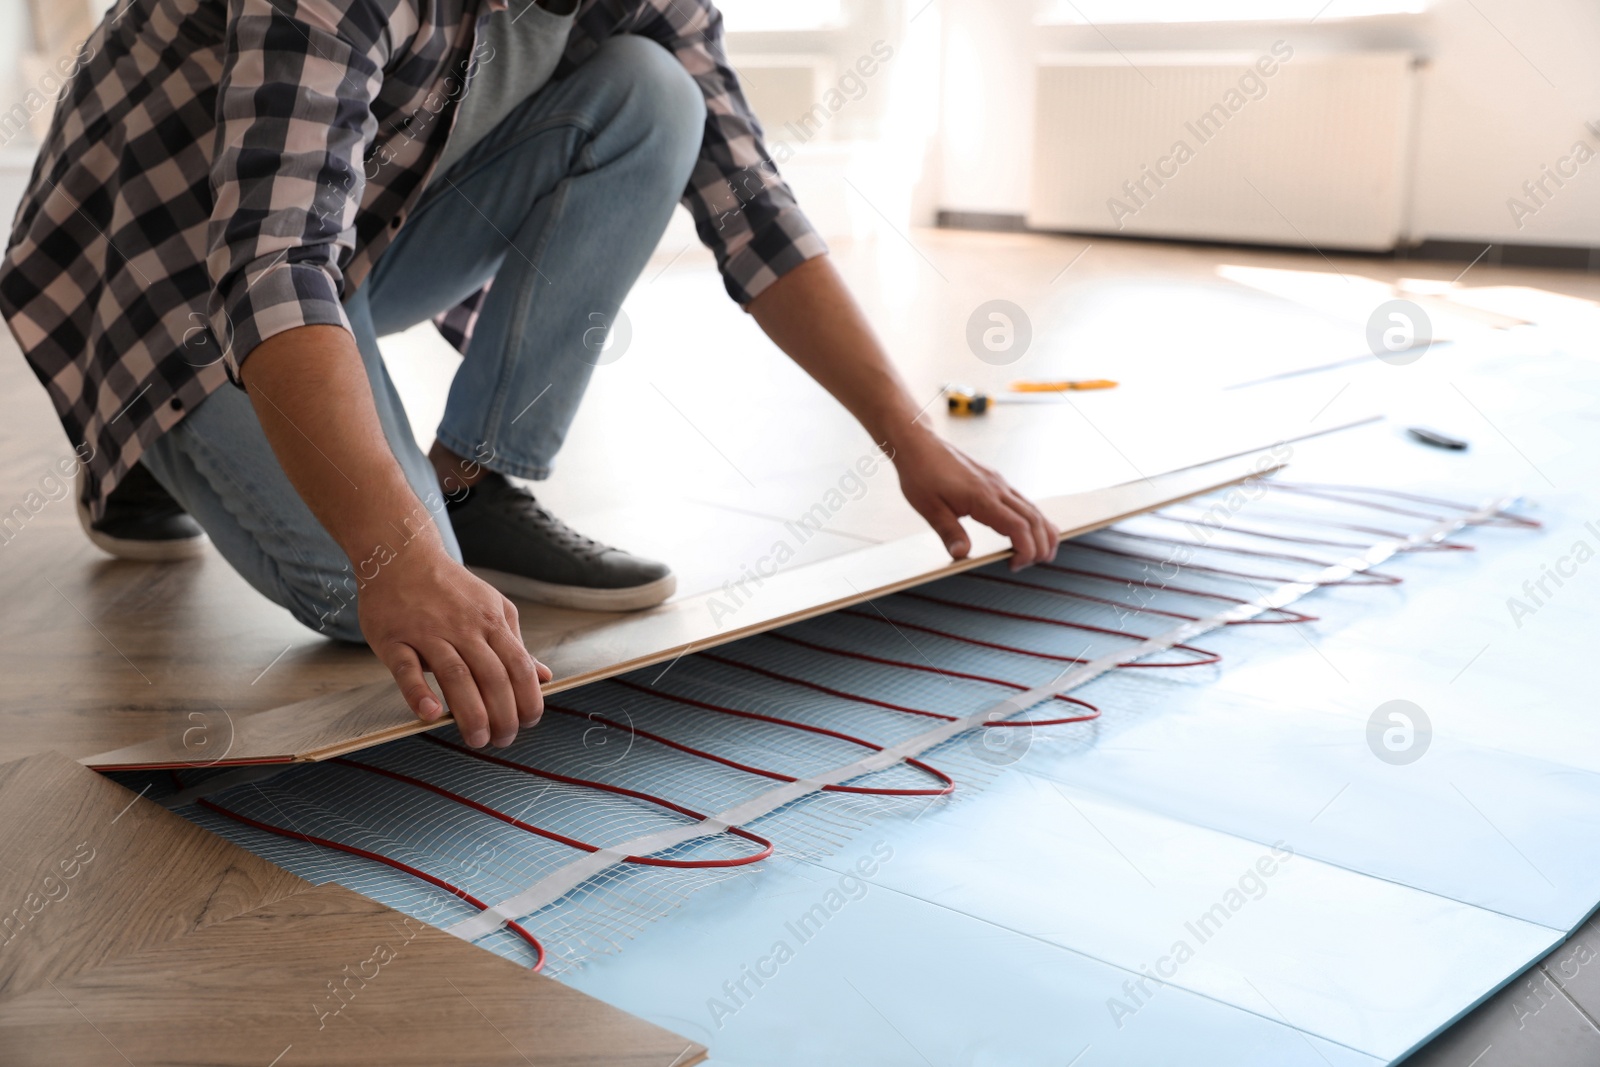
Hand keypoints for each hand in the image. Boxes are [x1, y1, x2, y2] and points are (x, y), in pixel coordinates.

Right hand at [359, 544, 551, 746]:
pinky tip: (430, 714)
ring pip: (455, 675)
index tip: (529, 722)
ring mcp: (428, 632)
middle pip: (492, 676)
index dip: (528, 698)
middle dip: (503, 714)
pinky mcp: (394, 638)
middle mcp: (464, 627)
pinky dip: (418, 692)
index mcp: (491, 621)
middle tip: (502, 740)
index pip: (519, 666)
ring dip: (470, 712)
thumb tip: (545, 676)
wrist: (402, 555)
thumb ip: (516, 645)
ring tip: (476, 738)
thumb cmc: (450, 589)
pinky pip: (407, 668)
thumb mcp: (492, 609)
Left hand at [888, 428, 1057, 570]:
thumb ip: (949, 533)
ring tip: (1043, 553)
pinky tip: (1032, 529)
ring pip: (1033, 508)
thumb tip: (962, 555)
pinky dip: (1033, 518)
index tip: (1015, 565)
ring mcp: (998, 483)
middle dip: (1041, 545)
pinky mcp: (995, 480)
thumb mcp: (930, 509)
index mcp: (982, 497)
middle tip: (1034, 564)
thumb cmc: (922, 474)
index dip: (1025, 550)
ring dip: (1043, 531)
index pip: (1018, 527)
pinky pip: (1023, 501)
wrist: (919, 445)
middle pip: (1033, 519)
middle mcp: (996, 488)